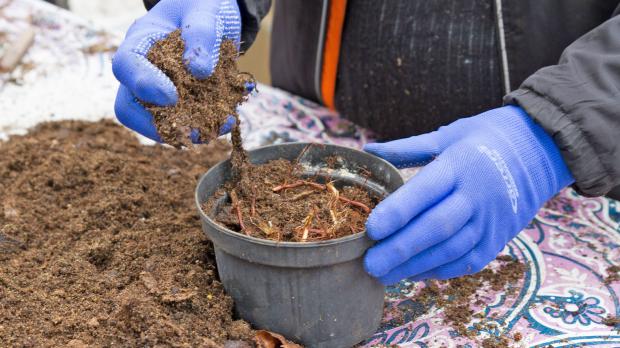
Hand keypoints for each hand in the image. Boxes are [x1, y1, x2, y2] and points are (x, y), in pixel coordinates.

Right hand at [112, 0, 240, 141]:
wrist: (216, 13)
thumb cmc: (204, 5)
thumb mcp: (206, 10)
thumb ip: (202, 33)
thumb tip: (198, 71)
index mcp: (141, 41)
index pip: (126, 67)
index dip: (144, 85)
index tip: (172, 97)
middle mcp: (143, 70)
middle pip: (129, 107)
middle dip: (160, 125)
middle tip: (195, 130)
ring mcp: (159, 90)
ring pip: (156, 123)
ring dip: (188, 131)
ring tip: (221, 124)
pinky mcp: (180, 103)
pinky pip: (184, 123)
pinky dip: (206, 126)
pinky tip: (228, 119)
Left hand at [363, 106, 573, 284]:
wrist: (542, 149)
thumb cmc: (486, 139)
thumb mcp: (448, 135)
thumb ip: (407, 147)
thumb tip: (368, 149)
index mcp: (461, 164)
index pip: (425, 191)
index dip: (397, 212)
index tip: (371, 229)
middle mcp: (477, 195)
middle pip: (436, 227)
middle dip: (400, 249)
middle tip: (369, 264)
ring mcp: (491, 220)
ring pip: (450, 249)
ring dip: (415, 266)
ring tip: (383, 275)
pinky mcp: (499, 238)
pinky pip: (467, 260)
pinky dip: (438, 270)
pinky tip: (413, 273)